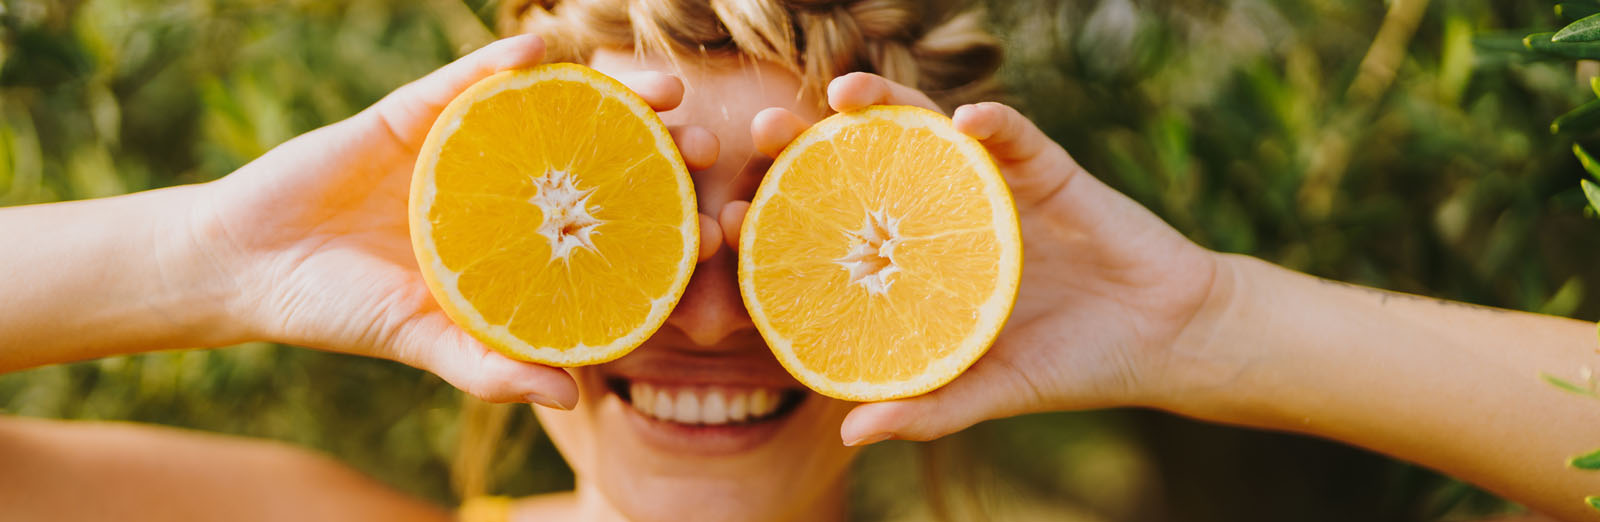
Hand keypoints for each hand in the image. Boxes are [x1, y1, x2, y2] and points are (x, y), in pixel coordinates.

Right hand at [192, 35, 721, 407]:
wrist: (248, 266)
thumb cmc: (342, 310)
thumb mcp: (422, 342)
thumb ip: (489, 366)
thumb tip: (571, 398)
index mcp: (520, 244)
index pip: (607, 231)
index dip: (665, 227)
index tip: (718, 229)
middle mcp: (506, 189)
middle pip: (599, 160)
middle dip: (660, 148)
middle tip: (709, 145)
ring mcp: (466, 146)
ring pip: (552, 110)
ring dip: (613, 92)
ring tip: (665, 88)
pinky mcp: (413, 112)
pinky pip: (465, 80)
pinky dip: (502, 63)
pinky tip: (542, 49)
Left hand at [732, 73, 1220, 443]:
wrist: (1164, 337)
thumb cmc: (1071, 364)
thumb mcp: (991, 391)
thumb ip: (927, 409)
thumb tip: (850, 433)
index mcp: (916, 261)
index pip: (836, 230)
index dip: (780, 218)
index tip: (727, 217)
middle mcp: (940, 212)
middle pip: (863, 166)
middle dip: (809, 144)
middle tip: (761, 132)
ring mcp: (990, 183)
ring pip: (926, 130)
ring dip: (886, 106)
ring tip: (843, 95)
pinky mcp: (1047, 168)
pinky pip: (1015, 136)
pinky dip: (992, 126)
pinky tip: (966, 121)